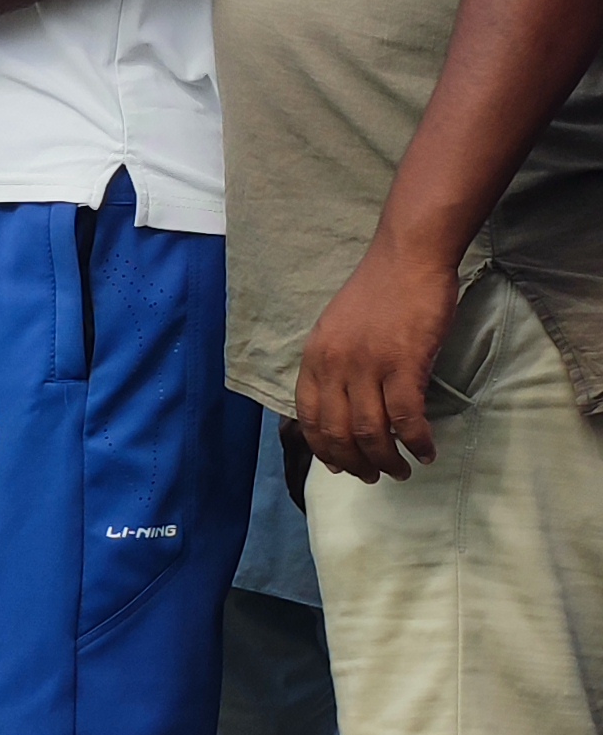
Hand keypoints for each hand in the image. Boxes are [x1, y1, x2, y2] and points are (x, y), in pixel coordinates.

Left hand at [295, 246, 461, 481]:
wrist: (408, 258)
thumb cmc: (379, 292)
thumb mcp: (338, 330)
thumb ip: (335, 365)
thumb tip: (342, 404)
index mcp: (314, 357)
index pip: (308, 417)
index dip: (324, 449)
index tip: (340, 467)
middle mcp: (333, 364)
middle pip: (337, 431)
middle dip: (354, 463)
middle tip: (375, 476)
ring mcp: (367, 364)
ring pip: (370, 430)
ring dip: (386, 459)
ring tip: (402, 470)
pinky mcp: (404, 363)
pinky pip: (406, 417)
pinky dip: (416, 441)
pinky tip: (426, 451)